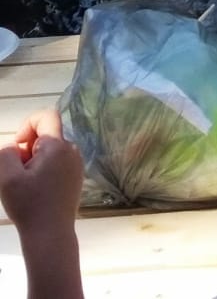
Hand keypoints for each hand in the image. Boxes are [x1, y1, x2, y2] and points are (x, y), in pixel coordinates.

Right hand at [0, 110, 82, 235]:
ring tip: (25, 184)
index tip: (17, 146)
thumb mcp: (7, 178)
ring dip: (33, 161)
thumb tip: (15, 145)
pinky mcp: (75, 176)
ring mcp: (76, 164)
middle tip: (17, 173)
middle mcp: (72, 150)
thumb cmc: (29, 205)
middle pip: (46, 136)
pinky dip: (42, 170)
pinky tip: (35, 190)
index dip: (27, 124)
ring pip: (49, 150)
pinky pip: (56, 162)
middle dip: (27, 148)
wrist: (50, 233)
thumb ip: (6, 153)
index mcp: (58, 146)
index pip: (47, 116)